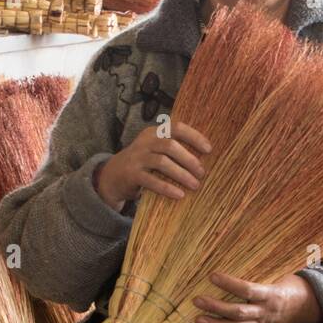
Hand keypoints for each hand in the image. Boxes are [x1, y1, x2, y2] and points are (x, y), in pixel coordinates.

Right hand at [95, 121, 211, 210]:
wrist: (114, 176)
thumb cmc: (143, 164)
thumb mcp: (155, 150)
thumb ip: (173, 149)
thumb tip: (205, 159)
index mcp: (154, 132)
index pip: (177, 128)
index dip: (194, 137)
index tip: (209, 149)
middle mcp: (145, 142)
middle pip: (170, 145)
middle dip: (189, 159)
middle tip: (202, 173)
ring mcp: (137, 157)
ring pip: (162, 162)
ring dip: (181, 174)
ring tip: (195, 185)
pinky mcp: (132, 174)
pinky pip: (151, 180)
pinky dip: (167, 188)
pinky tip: (179, 195)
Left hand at [192, 270, 322, 322]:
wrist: (309, 310)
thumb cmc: (293, 286)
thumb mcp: (283, 274)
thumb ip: (264, 268)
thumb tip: (243, 246)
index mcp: (273, 295)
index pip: (248, 290)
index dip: (230, 284)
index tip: (212, 275)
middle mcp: (266, 313)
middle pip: (238, 313)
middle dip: (216, 308)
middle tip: (197, 299)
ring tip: (196, 319)